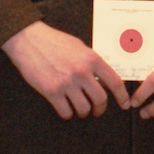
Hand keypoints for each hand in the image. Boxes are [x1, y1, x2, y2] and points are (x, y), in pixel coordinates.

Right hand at [1, 21, 128, 119]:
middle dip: (100, 109)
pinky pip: (66, 112)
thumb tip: (102, 78)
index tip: (124, 104)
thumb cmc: (54, 42)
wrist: (29, 40)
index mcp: (92, 59)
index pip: (115, 82)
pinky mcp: (51, 91)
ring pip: (84, 109)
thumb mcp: (79, 47)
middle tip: (97, 110)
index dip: (122, 96)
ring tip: (80, 109)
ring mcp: (67, 83)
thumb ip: (92, 62)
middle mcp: (82, 71)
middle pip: (100, 99)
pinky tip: (66, 108)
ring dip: (83, 113)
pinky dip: (68, 113)